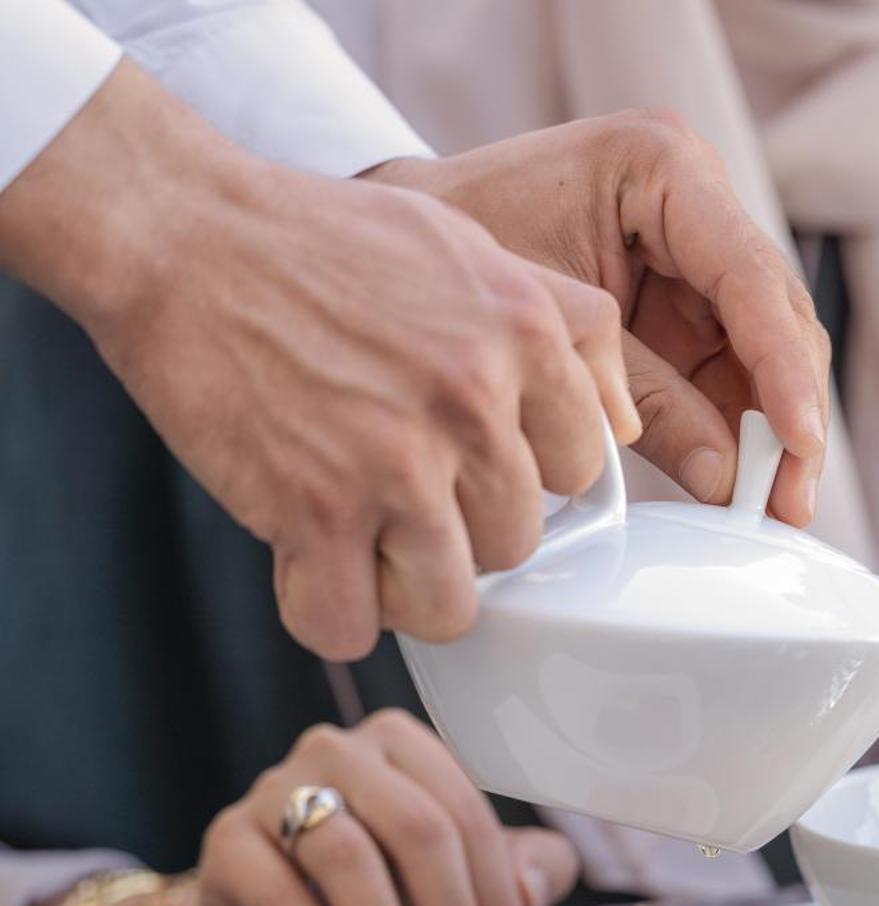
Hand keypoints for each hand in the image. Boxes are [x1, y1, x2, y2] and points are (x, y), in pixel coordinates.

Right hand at [0, 63, 641, 660]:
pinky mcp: (312, 508)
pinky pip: (348, 625)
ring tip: (362, 540)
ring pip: (450, 604)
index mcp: (524, 337)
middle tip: (399, 493)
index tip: (471, 462)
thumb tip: (620, 421)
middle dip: (461, 531)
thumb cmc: (321, 241)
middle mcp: (472, 401)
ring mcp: (395, 461)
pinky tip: (307, 565)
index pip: (582, 473)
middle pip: (517, 544)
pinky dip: (324, 612)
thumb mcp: (475, 248)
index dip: (521, 476)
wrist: (182, 231)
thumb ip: (564, 324)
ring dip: (403, 589)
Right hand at [190, 710, 578, 905]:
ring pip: (347, 856)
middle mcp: (342, 751)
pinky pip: (279, 892)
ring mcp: (276, 788)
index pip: (467, 817)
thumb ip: (522, 870)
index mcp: (407, 745)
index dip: (498, 900)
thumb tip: (533, 888)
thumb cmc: (377, 886)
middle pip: (416, 829)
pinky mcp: (227, 839)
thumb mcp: (460, 877)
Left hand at [367, 110, 830, 524]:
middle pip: (777, 318)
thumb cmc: (453, 257)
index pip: (750, 278)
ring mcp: (698, 253)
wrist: (399, 248)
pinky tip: (744, 486)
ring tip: (773, 508)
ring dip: (775, 433)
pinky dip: (740, 429)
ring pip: (768, 353)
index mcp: (661, 166)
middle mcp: (697, 200)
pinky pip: (732, 372)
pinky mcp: (689, 302)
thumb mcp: (549, 332)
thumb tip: (724, 478)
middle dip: (791, 413)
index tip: (798, 442)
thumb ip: (644, 399)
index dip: (784, 369)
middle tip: (790, 499)